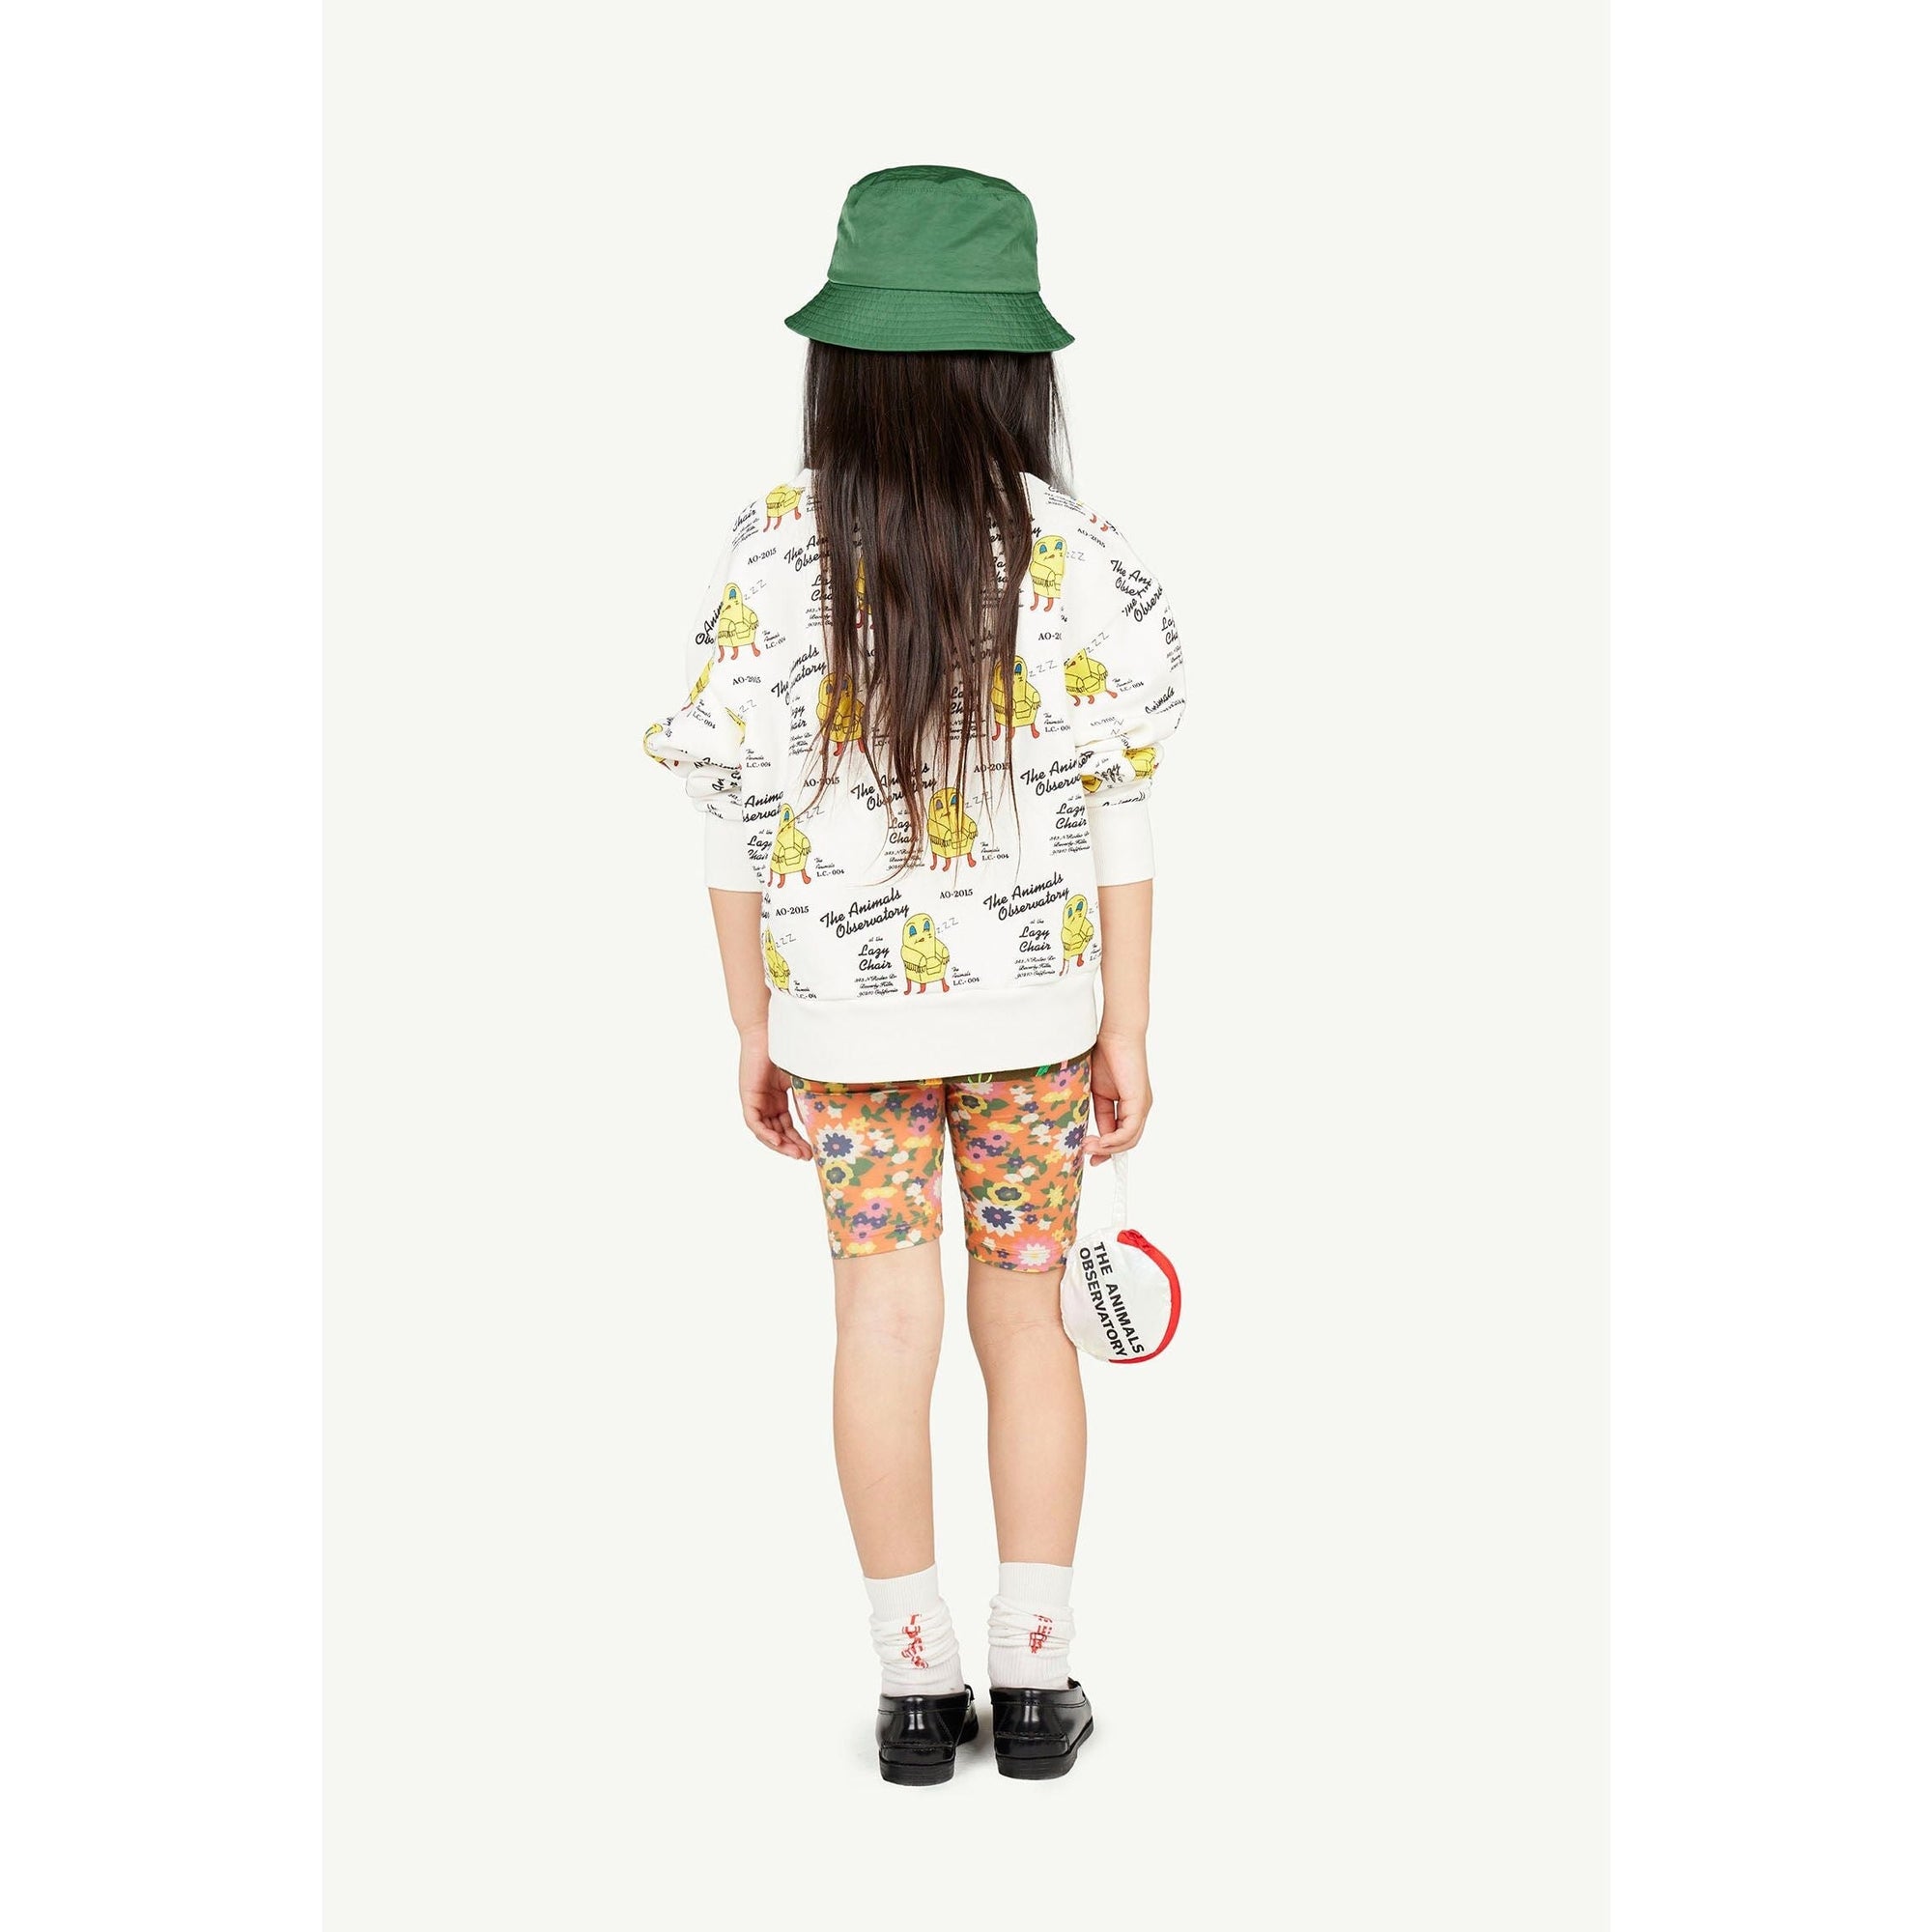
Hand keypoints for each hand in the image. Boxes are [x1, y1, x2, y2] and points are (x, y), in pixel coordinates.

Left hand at [737, 1024, 811, 1159]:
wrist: (770, 1030)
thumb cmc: (786, 1050)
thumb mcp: (800, 1080)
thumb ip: (805, 1099)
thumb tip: (817, 1120)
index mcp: (778, 1099)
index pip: (787, 1126)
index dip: (798, 1140)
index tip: (813, 1150)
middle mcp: (766, 1103)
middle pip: (777, 1132)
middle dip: (791, 1147)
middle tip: (806, 1157)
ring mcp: (756, 1101)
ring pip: (765, 1132)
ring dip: (780, 1145)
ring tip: (796, 1153)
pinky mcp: (748, 1097)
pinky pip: (754, 1123)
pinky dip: (765, 1133)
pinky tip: (778, 1141)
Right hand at [1087, 1030, 1149, 1162]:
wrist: (1114, 1034)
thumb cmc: (1104, 1055)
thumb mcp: (1096, 1091)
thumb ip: (1097, 1112)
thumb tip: (1090, 1132)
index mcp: (1129, 1105)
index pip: (1120, 1135)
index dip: (1105, 1148)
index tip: (1087, 1154)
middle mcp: (1139, 1108)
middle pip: (1127, 1142)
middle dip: (1107, 1153)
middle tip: (1088, 1157)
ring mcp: (1141, 1106)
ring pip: (1130, 1140)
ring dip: (1108, 1149)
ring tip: (1088, 1148)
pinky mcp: (1139, 1102)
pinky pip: (1129, 1130)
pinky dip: (1114, 1140)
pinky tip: (1100, 1141)